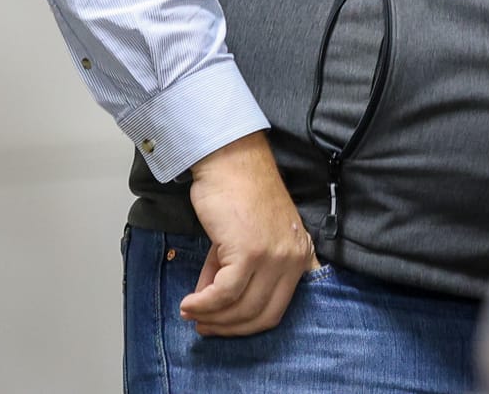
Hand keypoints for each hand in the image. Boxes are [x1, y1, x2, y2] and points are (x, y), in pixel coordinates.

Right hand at [179, 131, 319, 336]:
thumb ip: (233, 274)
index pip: (276, 309)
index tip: (219, 326)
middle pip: (261, 316)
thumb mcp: (244, 240)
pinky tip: (189, 302)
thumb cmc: (237, 193)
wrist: (231, 161)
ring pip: (242, 308)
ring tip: (190, 311)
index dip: (245, 326)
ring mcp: (275, 256)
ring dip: (211, 317)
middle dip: (228, 327)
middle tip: (201, 325)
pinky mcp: (251, 252)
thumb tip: (209, 307)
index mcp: (299, 256)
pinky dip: (204, 304)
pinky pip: (225, 294)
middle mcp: (293, 258)